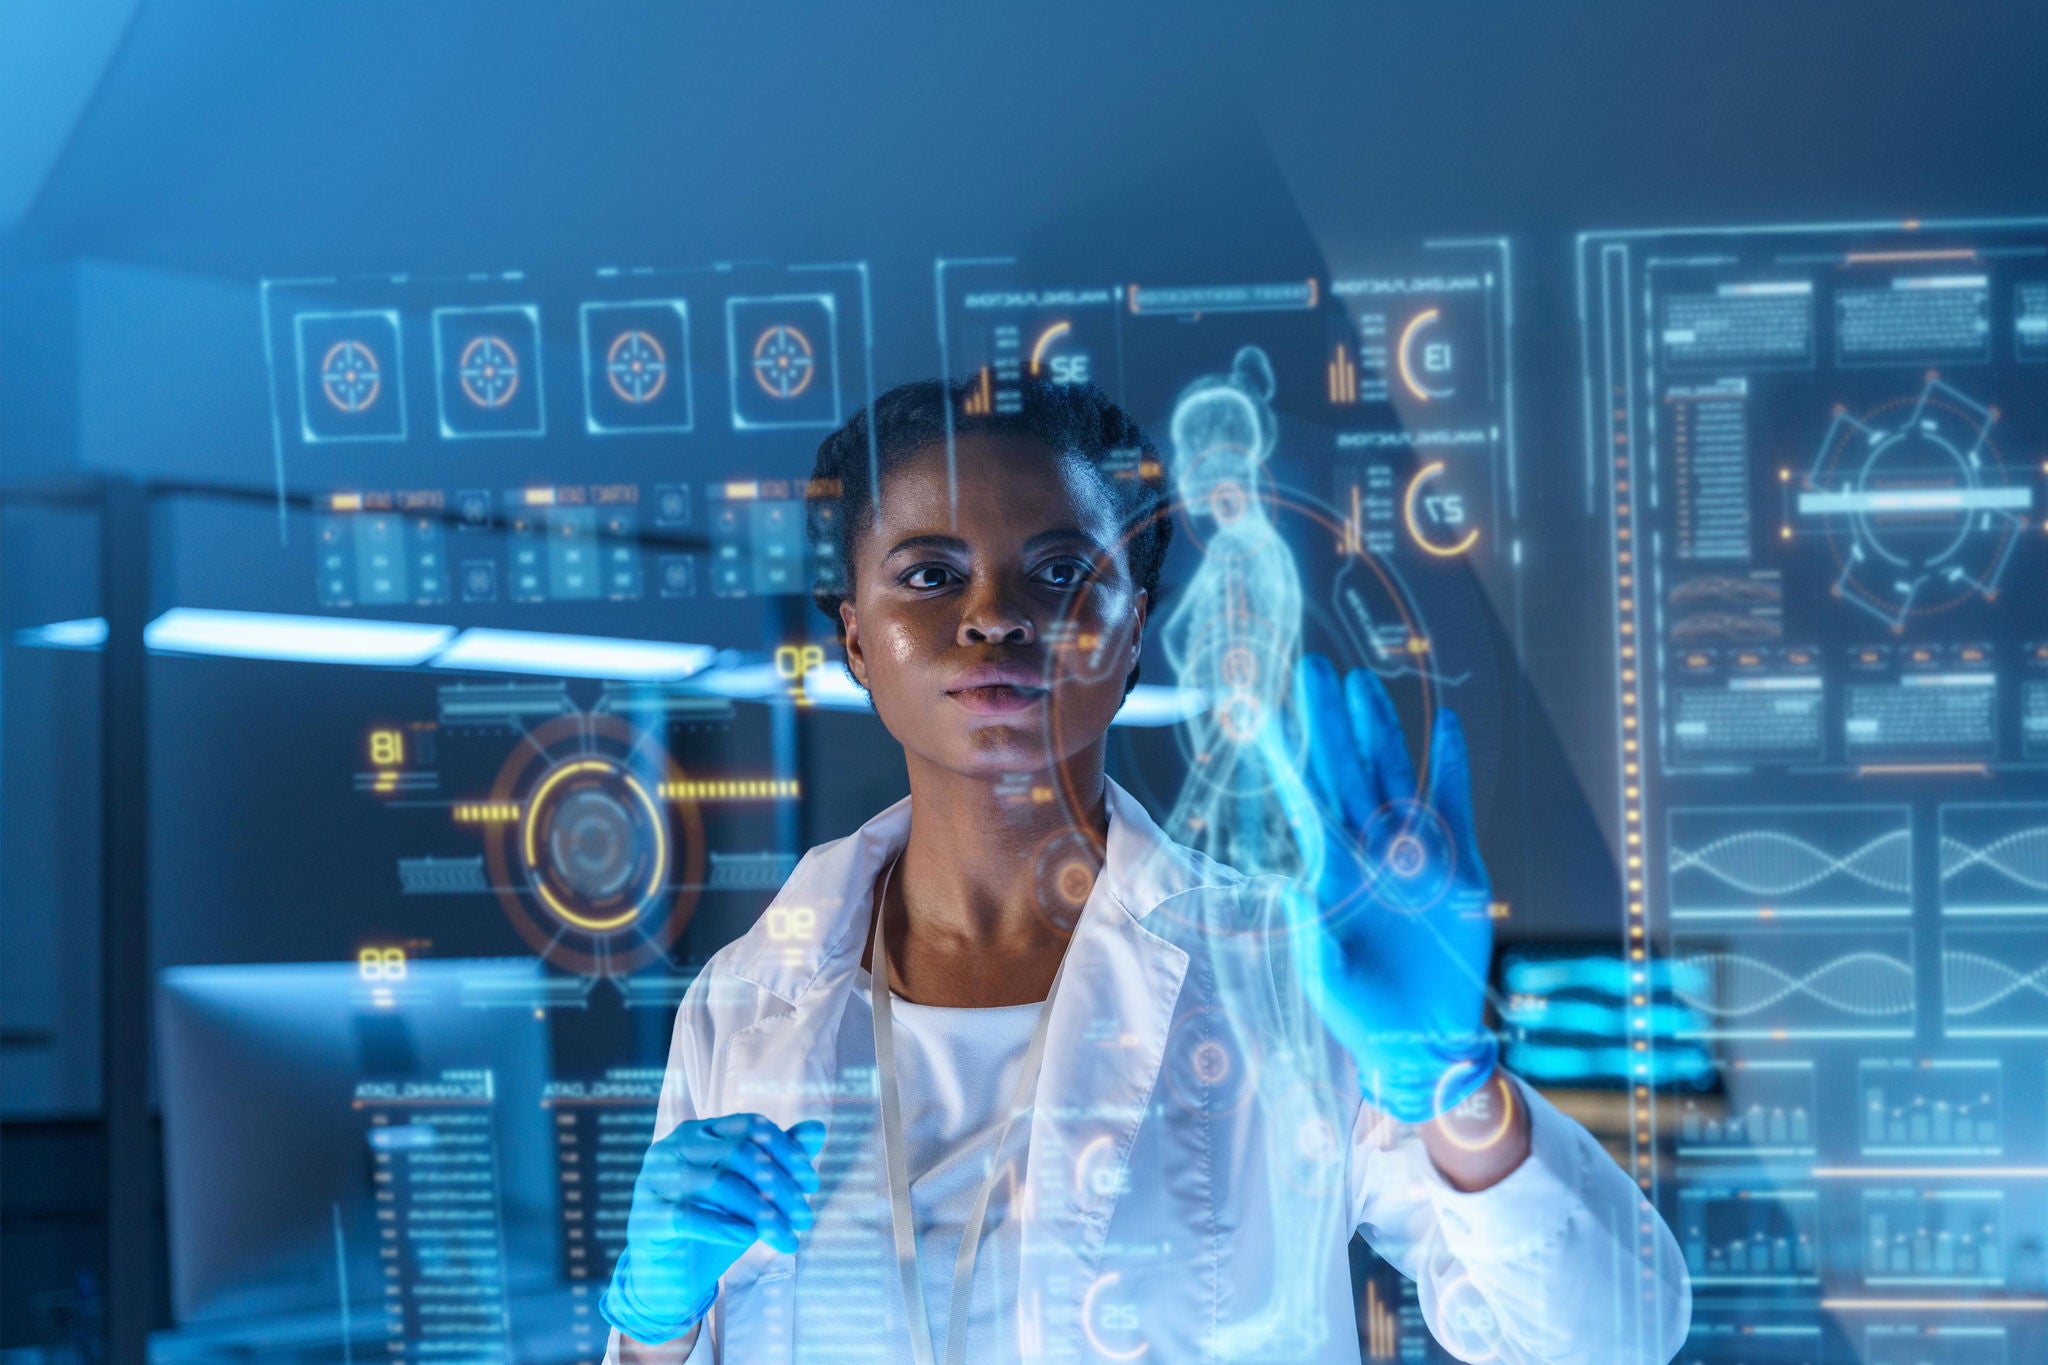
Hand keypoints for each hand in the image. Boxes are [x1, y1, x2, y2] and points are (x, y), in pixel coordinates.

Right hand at [601, 1113, 827, 1343]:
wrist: (668, 1272)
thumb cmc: (713, 1223)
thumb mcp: (750, 1192)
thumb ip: (779, 1158)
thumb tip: (818, 1127)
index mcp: (698, 1132)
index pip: (750, 1126)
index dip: (786, 1151)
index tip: (812, 1183)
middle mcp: (672, 1148)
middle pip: (738, 1154)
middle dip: (780, 1187)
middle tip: (806, 1218)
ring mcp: (654, 1180)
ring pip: (718, 1184)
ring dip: (761, 1212)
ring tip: (788, 1238)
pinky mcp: (646, 1217)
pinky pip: (689, 1216)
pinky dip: (723, 1226)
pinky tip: (749, 1238)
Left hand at [1289, 654, 1496, 1123]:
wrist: (1426, 1041)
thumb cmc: (1362, 1014)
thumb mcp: (1326, 978)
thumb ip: (1311, 936)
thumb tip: (1290, 889)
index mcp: (1329, 873)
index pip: (1303, 801)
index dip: (1286, 757)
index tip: (1260, 714)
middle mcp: (1367, 852)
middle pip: (1343, 772)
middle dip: (1328, 722)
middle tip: (1311, 668)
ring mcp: (1413, 854)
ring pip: (1391, 775)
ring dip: (1380, 730)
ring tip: (1362, 683)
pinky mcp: (1459, 866)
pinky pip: (1453, 803)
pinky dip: (1451, 764)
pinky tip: (1448, 724)